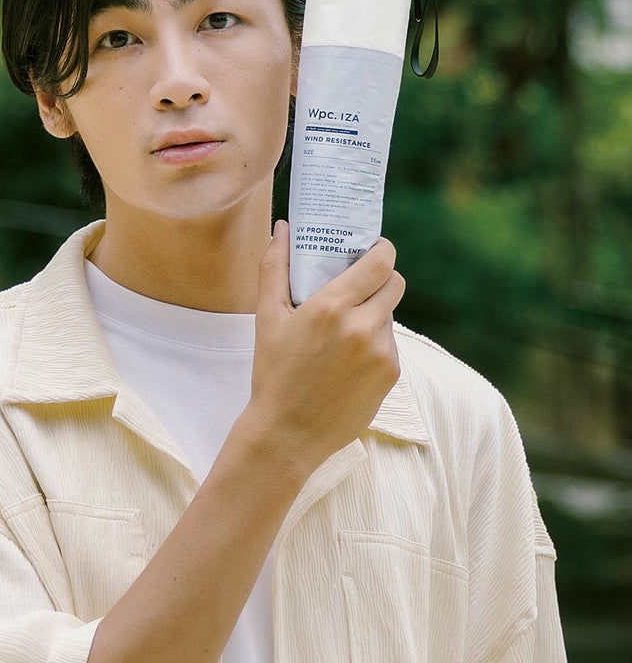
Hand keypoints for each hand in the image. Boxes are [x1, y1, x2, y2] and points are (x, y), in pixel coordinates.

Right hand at [247, 220, 403, 476]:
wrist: (287, 434)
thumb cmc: (273, 372)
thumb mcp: (267, 317)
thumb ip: (275, 266)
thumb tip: (283, 228)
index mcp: (332, 307)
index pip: (381, 262)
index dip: (382, 249)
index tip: (373, 247)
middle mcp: (363, 327)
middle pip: (395, 283)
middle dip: (381, 279)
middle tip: (361, 283)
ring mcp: (381, 353)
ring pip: (390, 316)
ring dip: (374, 314)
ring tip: (345, 329)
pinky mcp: (391, 375)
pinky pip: (390, 345)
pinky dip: (375, 344)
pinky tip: (349, 359)